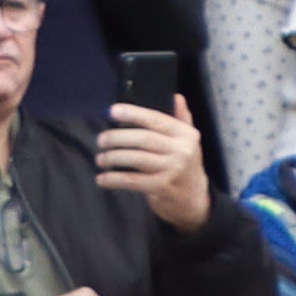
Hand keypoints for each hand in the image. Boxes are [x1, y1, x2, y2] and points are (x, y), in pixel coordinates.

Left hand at [92, 100, 209, 229]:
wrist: (195, 199)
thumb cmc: (185, 165)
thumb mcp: (188, 141)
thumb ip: (182, 118)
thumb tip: (176, 96)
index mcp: (186, 135)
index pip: (157, 120)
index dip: (133, 114)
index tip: (112, 111)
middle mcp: (182, 150)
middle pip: (144, 139)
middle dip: (117, 137)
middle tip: (100, 140)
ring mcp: (173, 170)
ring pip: (136, 159)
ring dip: (113, 157)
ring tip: (100, 159)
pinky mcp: (162, 187)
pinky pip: (133, 181)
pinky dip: (114, 179)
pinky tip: (101, 179)